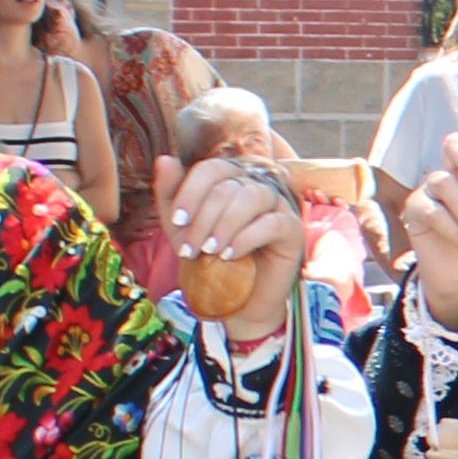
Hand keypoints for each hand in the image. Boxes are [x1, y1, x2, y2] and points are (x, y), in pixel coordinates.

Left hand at [146, 147, 305, 337]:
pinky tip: (229, 255)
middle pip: (229, 186)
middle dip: (203, 219)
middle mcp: (256, 186)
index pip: (212, 168)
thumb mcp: (180, 229)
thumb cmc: (208, 259)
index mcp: (230, 180)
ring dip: (224, 225)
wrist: (234, 299)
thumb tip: (164, 159)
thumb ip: (170, 194)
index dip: (191, 192)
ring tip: (210, 251)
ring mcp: (278, 206)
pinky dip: (247, 237)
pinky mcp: (292, 230)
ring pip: (253, 197)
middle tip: (190, 249)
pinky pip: (273, 222)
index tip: (176, 222)